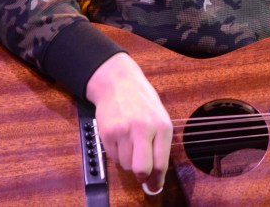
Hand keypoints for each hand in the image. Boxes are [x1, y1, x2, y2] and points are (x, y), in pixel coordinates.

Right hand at [86, 52, 172, 193]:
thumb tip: (156, 176)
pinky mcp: (107, 132)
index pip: (161, 163)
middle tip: (141, 172)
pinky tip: (120, 138)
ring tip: (130, 143)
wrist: (118, 82)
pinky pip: (112, 157)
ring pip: (125, 165)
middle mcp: (143, 129)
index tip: (154, 186)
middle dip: (142, 176)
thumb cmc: (142, 101)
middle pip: (142, 169)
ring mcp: (123, 131)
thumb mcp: (159, 118)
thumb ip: (160, 146)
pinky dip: (117, 153)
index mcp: (162, 126)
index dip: (157, 179)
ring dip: (128, 161)